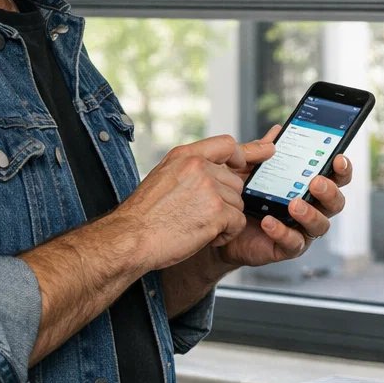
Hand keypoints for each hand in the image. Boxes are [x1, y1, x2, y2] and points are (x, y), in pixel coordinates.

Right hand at [109, 135, 252, 269]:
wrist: (130, 238)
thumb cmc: (145, 214)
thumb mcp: (165, 177)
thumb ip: (191, 169)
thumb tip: (220, 167)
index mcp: (185, 156)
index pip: (226, 144)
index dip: (243, 153)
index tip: (252, 159)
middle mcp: (199, 167)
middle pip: (236, 182)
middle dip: (225, 201)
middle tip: (199, 214)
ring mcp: (209, 188)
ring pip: (238, 203)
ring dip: (224, 219)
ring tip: (196, 225)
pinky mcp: (217, 212)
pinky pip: (238, 222)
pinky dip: (226, 234)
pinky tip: (206, 237)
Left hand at [207, 124, 352, 270]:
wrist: (220, 224)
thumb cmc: (240, 195)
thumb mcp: (248, 169)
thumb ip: (263, 152)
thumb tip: (276, 132)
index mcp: (308, 186)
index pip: (335, 177)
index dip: (342, 168)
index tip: (337, 158)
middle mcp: (312, 208)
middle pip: (336, 202)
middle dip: (329, 191)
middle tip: (315, 182)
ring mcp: (301, 229)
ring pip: (320, 225)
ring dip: (310, 214)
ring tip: (294, 204)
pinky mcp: (286, 247)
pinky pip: (293, 243)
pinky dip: (283, 232)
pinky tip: (269, 222)